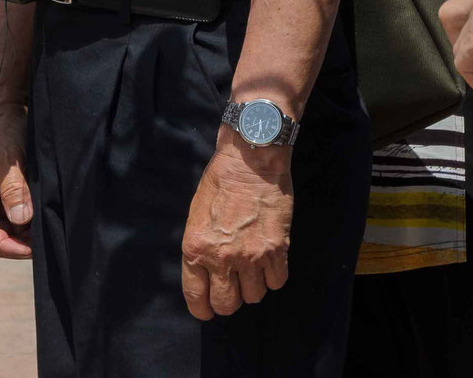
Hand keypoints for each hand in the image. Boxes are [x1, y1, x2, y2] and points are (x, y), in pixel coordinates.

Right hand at [0, 101, 33, 258]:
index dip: (6, 245)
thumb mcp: (8, 159)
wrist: (6, 106)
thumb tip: (21, 220)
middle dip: (18, 242)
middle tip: (43, 244)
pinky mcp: (8, 189)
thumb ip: (14, 189)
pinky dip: (29, 220)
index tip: (28, 249)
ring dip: (25, 233)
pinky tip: (43, 220)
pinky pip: (16, 212)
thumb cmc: (1, 128)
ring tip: (45, 233)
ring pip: (8, 226)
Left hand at [182, 137, 291, 318]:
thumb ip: (200, 248)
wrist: (250, 162)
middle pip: (227, 304)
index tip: (208, 310)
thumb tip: (206, 274)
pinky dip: (273, 277)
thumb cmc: (219, 183)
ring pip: (255, 296)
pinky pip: (277, 282)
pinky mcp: (277, 251)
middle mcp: (222, 257)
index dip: (203, 309)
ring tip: (251, 268)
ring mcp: (251, 256)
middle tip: (232, 288)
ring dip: (252, 287)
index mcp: (196, 248)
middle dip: (229, 301)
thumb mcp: (195, 216)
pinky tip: (268, 262)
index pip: (197, 297)